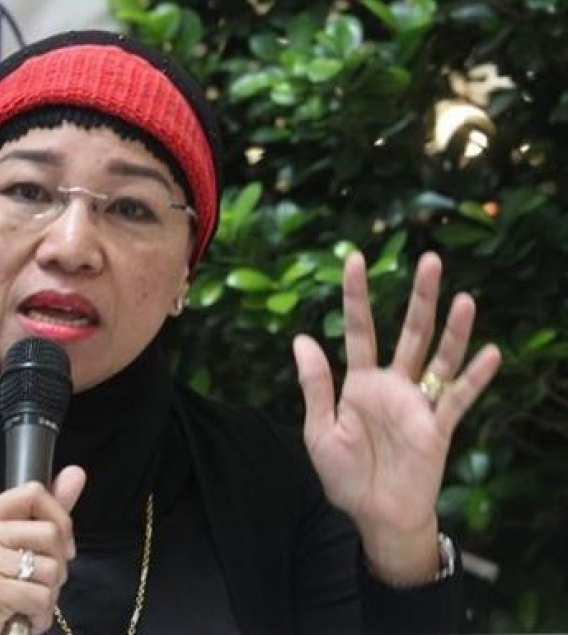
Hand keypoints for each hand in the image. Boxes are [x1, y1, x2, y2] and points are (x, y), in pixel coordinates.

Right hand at [0, 466, 85, 634]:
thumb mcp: (15, 547)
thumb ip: (46, 511)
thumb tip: (76, 473)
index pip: (33, 492)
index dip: (60, 519)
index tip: (61, 547)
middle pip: (49, 532)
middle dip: (58, 566)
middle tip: (39, 585)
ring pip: (51, 568)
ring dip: (50, 594)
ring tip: (28, 603)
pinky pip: (42, 596)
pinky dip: (41, 615)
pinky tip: (24, 618)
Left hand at [293, 252, 500, 581]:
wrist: (374, 516)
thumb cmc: (345, 476)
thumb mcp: (319, 430)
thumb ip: (315, 384)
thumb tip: (301, 338)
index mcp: (360, 382)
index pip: (360, 329)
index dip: (356, 295)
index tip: (354, 259)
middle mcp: (393, 385)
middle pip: (409, 332)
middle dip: (419, 297)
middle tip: (430, 259)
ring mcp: (417, 404)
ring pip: (439, 357)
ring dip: (453, 329)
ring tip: (464, 297)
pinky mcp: (437, 428)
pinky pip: (457, 398)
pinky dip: (474, 377)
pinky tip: (489, 353)